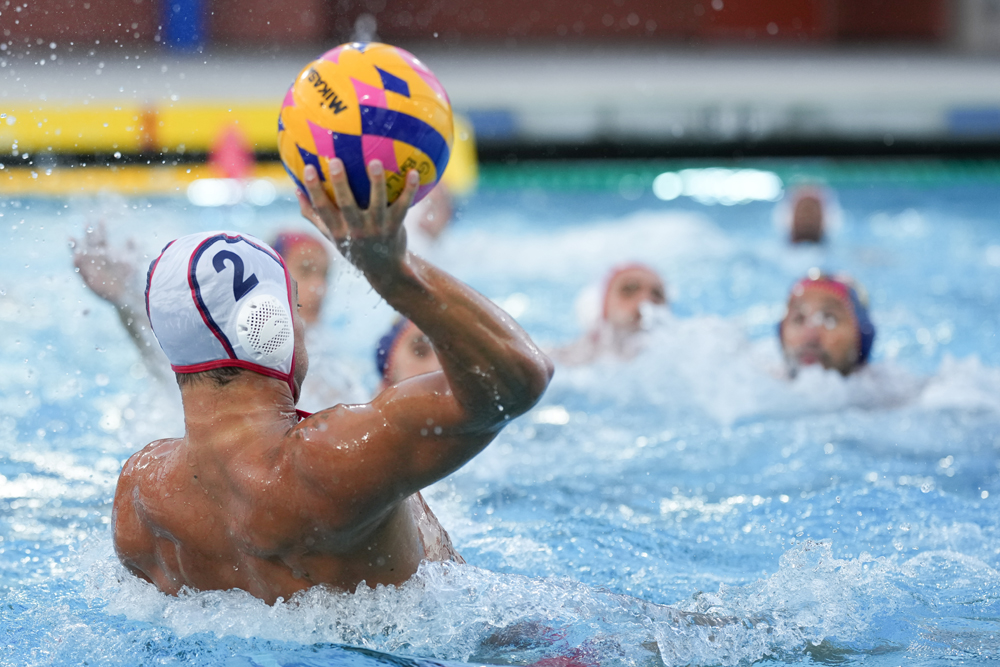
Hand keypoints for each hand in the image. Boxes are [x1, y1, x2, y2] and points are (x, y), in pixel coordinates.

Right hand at [71, 222, 135, 305]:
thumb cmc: (131, 277)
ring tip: (71, 237)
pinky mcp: (87, 277)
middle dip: (88, 233)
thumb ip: (132, 248)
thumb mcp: (133, 260)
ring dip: (76, 246)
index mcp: (107, 252)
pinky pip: (79, 268)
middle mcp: (97, 257)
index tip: (101, 218)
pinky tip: (75, 256)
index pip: (102, 237)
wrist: (127, 295)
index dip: (101, 228)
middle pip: (90, 242)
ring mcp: (91, 266)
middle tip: (86, 222)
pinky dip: (77, 262)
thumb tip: (132, 237)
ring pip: (81, 253)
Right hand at [297, 159, 418, 277]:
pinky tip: (414, 172)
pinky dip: (410, 189)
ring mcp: (377, 228)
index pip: (322, 208)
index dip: (314, 189)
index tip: (308, 168)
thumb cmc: (354, 246)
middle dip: (340, 183)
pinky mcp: (396, 226)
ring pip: (377, 203)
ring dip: (376, 182)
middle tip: (335, 160)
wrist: (385, 270)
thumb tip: (295, 189)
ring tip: (375, 161)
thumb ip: (313, 214)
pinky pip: (404, 205)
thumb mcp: (331, 235)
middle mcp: (357, 229)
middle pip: (347, 204)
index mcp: (338, 230)